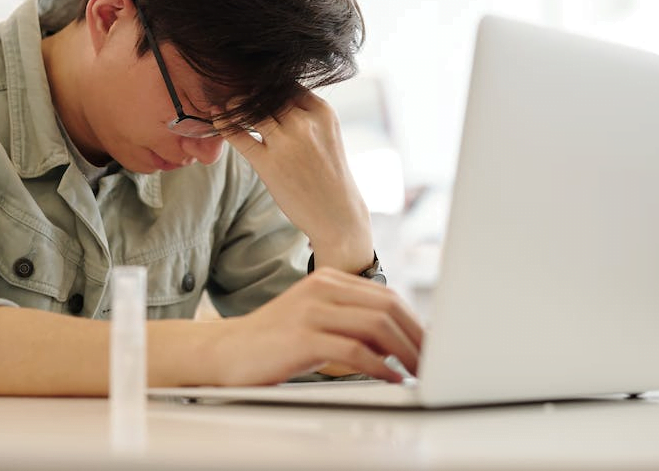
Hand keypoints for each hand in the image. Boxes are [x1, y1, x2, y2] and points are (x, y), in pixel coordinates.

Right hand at [211, 267, 423, 384]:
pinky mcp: (303, 337)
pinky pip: (355, 350)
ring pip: (376, 325)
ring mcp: (311, 311)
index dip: (415, 321)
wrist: (226, 352)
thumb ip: (350, 321)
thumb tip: (397, 340)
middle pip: (387, 306)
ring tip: (418, 371)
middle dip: (417, 336)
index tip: (431, 344)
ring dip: (405, 352)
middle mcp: (322, 288)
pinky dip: (380, 367)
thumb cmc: (273, 342)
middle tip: (433, 361)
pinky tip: (391, 378)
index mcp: (328, 280)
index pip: (386, 295)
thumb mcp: (315, 320)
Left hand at [221, 89, 372, 269]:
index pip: (286, 83)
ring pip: (250, 108)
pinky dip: (224, 123)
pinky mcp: (268, 163)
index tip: (254, 85)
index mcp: (321, 112)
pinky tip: (216, 116)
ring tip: (227, 105)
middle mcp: (304, 122)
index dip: (267, 84)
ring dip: (234, 104)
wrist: (337, 214)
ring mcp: (286, 142)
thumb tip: (271, 95)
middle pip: (266, 93)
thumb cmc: (328, 173)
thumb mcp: (326, 134)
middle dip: (249, 91)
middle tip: (233, 89)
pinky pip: (238, 134)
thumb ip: (304, 113)